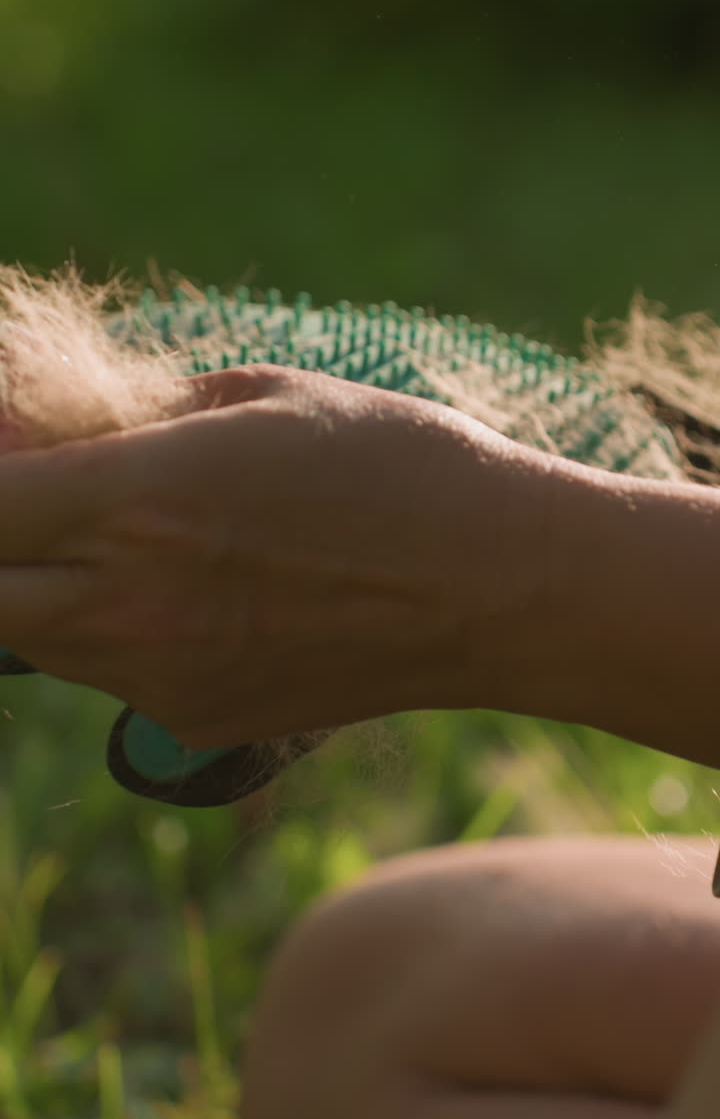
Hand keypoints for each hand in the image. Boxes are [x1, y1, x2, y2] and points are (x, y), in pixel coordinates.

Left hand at [0, 364, 541, 748]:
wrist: (497, 585)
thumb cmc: (395, 463)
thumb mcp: (263, 395)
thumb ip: (140, 411)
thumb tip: (59, 427)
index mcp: (138, 501)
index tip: (10, 452)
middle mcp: (130, 604)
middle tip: (40, 501)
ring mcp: (160, 679)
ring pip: (34, 641)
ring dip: (41, 587)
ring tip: (124, 538)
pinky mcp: (198, 723)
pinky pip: (110, 678)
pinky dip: (113, 633)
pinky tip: (195, 593)